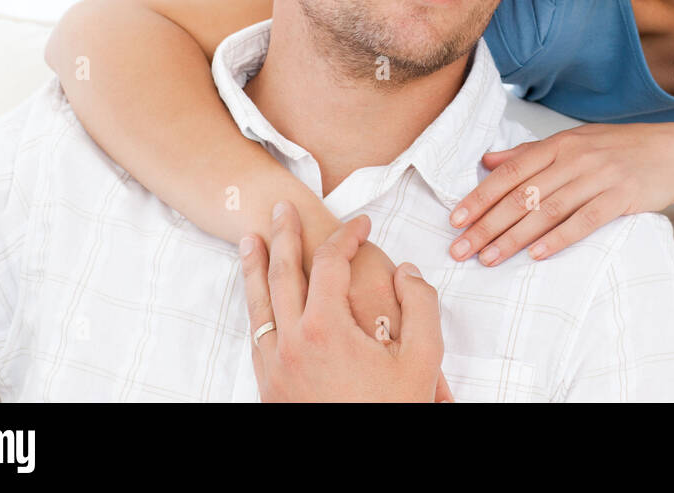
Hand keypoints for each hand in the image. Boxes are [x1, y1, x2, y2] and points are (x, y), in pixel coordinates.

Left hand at [241, 202, 449, 401]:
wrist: (359, 472)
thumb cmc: (393, 412)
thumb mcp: (423, 358)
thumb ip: (421, 306)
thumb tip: (407, 272)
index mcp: (325, 329)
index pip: (328, 263)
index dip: (345, 236)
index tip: (361, 223)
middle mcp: (291, 342)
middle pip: (281, 274)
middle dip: (282, 235)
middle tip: (280, 207)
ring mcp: (274, 366)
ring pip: (258, 305)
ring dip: (254, 267)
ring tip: (249, 240)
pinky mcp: (269, 388)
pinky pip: (257, 335)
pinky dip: (256, 307)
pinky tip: (259, 300)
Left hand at [447, 122, 673, 266]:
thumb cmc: (617, 149)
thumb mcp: (573, 142)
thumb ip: (530, 153)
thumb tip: (487, 161)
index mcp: (559, 143)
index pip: (511, 173)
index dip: (480, 197)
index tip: (455, 220)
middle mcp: (575, 157)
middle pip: (523, 195)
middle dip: (488, 224)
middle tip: (460, 249)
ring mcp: (599, 177)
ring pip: (548, 210)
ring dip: (514, 237)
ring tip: (489, 258)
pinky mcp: (622, 197)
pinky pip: (585, 221)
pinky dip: (559, 238)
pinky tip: (536, 254)